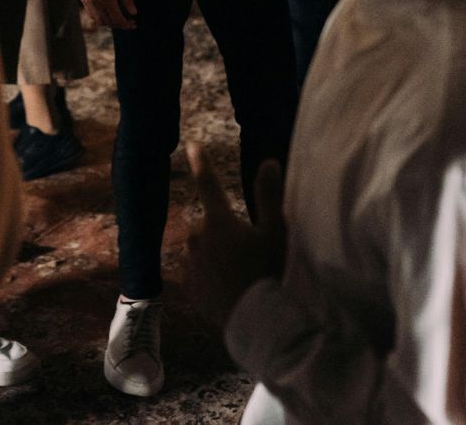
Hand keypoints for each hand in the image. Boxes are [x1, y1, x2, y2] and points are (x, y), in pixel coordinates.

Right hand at [76, 0, 136, 30]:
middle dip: (119, 25)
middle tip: (129, 22)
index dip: (126, 24)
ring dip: (110, 22)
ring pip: (99, 21)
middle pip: (108, 22)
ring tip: (119, 17)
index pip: (116, 18)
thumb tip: (133, 13)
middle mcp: (95, 2)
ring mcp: (87, 1)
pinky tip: (108, 12)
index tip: (133, 24)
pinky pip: (92, 14)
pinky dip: (101, 17)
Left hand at [185, 142, 285, 328]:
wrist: (254, 321)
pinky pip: (198, 274)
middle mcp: (198, 238)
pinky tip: (228, 288)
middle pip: (209, 225)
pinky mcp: (189, 287)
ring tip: (240, 274)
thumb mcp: (276, 233)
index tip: (192, 145)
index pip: (209, 184)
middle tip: (248, 252)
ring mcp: (191, 264)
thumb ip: (269, 196)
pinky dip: (210, 277)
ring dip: (215, 255)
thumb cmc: (268, 272)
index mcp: (219, 221)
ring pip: (202, 250)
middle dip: (223, 232)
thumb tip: (268, 161)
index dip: (201, 163)